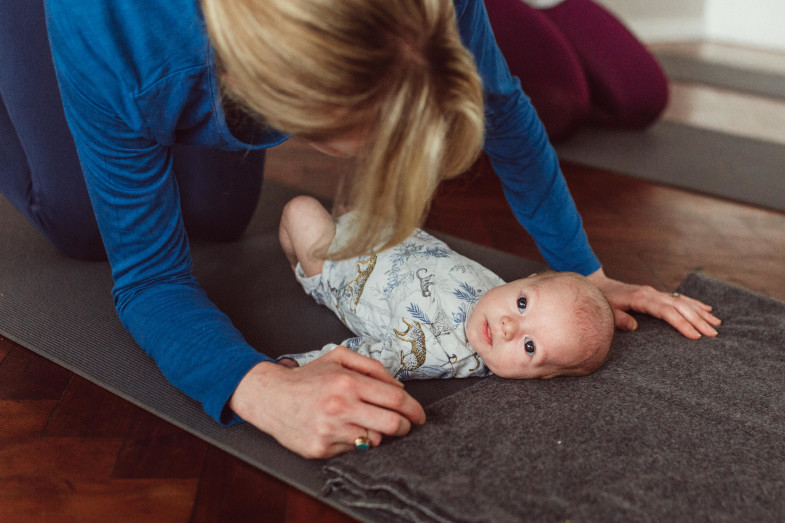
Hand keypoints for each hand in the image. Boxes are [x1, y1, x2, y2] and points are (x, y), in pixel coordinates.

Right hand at [229, 346, 425, 458]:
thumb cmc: (307, 378)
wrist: (270, 397)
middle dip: (406, 426)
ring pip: (375, 440)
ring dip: (378, 433)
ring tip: (365, 422)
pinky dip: (354, 441)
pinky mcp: (321, 449)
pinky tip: (343, 429)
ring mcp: (330, 431)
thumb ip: (372, 368)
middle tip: (406, 424)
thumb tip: (399, 387)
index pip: (396, 400)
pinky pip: (353, 450)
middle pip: (393, 424)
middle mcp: (340, 408)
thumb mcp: (338, 358)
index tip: (420, 415)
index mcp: (347, 383)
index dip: (415, 409)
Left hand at [587, 268, 720, 338]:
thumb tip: (634, 327)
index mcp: (641, 299)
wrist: (598, 285)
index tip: (695, 336)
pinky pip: (679, 298)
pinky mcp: (656, 294)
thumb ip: (618, 318)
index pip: (667, 312)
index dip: (682, 324)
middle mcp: (652, 294)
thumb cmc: (602, 301)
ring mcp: (655, 292)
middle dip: (698, 320)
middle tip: (714, 335)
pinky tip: (707, 309)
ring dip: (701, 312)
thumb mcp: (607, 311)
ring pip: (683, 301)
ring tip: (717, 324)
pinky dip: (695, 303)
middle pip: (680, 306)